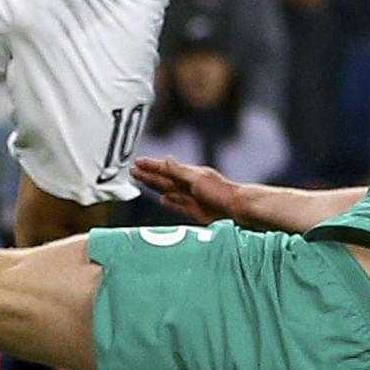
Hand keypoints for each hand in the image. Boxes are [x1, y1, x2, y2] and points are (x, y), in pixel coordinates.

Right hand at [130, 156, 247, 224]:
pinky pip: (177, 204)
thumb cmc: (220, 192)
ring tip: (143, 181)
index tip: (137, 162)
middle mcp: (188, 185)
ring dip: (155, 186)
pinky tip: (163, 199)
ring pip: (168, 190)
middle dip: (149, 175)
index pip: (165, 169)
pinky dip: (169, 202)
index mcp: (189, 174)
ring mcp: (191, 198)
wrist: (236, 210)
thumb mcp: (197, 179)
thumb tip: (166, 159)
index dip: (151, 166)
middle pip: (163, 179)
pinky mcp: (195, 211)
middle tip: (133, 170)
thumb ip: (179, 171)